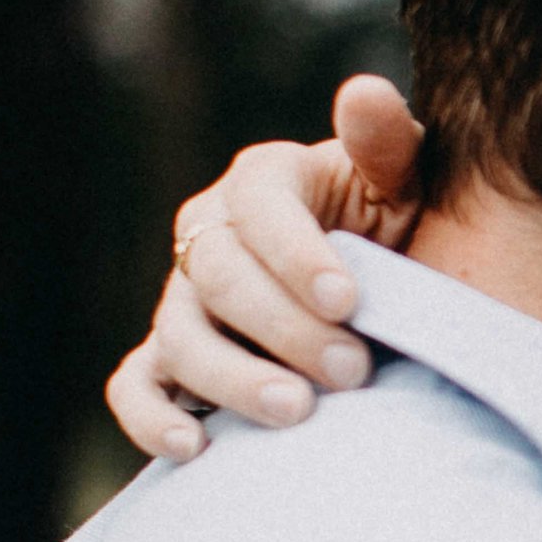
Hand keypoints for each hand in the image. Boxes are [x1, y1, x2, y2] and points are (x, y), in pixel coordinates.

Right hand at [107, 75, 425, 461]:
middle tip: (353, 369)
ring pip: (180, 337)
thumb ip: (387, 142)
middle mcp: (210, 237)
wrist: (385, 301)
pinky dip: (152, 419)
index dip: (298, 254)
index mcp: (262, 183)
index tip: (351, 300)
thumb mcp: (405, 183)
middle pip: (220, 278)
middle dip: (285, 326)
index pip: (259, 207)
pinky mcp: (170, 363)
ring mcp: (184, 303)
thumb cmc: (396, 230)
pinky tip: (196, 449)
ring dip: (234, 378)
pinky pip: (135, 388)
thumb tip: (363, 93)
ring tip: (298, 412)